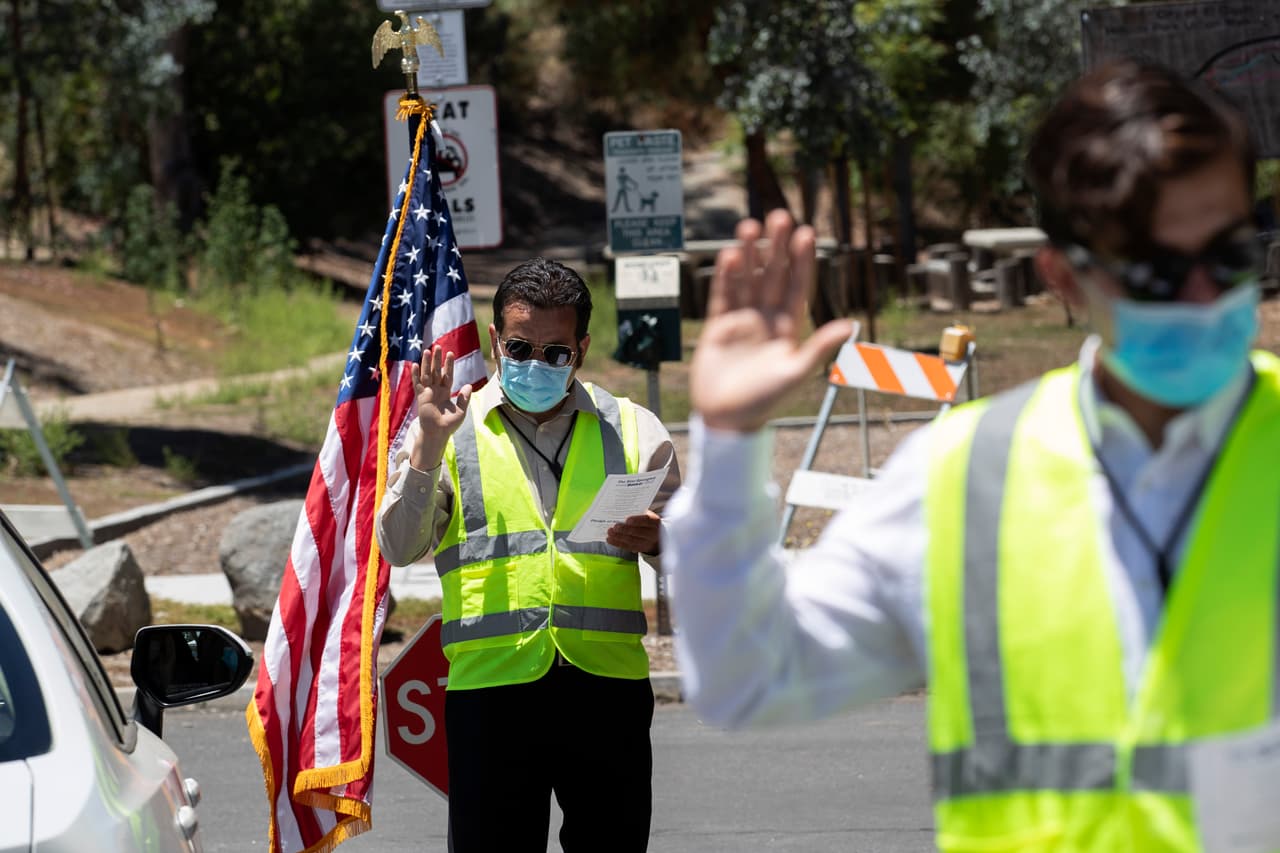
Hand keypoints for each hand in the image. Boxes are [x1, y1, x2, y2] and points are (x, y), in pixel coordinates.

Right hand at [410, 345, 472, 469]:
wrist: (438, 433)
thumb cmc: (449, 424)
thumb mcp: (461, 411)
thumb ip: (464, 398)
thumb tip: (469, 385)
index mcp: (446, 391)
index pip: (448, 375)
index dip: (449, 365)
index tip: (450, 353)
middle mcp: (436, 390)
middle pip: (437, 371)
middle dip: (437, 359)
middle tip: (438, 346)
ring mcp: (428, 392)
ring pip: (427, 374)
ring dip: (427, 363)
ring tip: (427, 351)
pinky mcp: (420, 397)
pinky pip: (417, 384)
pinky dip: (415, 375)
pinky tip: (414, 365)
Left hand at [607, 510, 661, 554]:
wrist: (657, 535)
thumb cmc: (646, 520)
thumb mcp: (646, 514)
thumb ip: (637, 512)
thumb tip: (622, 510)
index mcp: (654, 522)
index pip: (646, 521)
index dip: (637, 520)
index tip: (627, 519)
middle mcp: (652, 534)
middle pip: (638, 532)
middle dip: (625, 530)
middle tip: (615, 526)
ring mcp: (646, 543)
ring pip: (631, 540)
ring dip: (619, 537)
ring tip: (609, 532)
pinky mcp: (639, 549)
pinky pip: (627, 547)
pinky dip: (617, 543)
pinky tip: (610, 539)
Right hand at [692, 210, 855, 431]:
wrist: (727, 419)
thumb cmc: (765, 400)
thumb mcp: (796, 373)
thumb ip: (820, 347)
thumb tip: (850, 324)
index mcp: (790, 327)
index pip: (798, 285)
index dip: (801, 260)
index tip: (805, 233)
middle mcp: (768, 318)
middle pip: (773, 274)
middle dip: (776, 247)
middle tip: (779, 216)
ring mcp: (743, 321)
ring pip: (748, 279)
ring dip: (749, 253)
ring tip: (750, 226)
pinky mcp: (720, 327)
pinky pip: (724, 295)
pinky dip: (726, 276)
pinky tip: (730, 255)